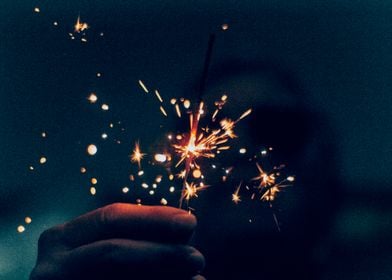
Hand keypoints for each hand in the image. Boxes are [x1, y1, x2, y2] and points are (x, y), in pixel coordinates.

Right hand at [30, 203, 204, 279]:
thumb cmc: (93, 270)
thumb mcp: (104, 247)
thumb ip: (137, 237)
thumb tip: (185, 228)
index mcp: (61, 238)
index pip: (112, 217)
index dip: (153, 218)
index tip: (190, 222)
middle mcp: (51, 265)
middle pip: (113, 250)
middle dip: (160, 253)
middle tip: (197, 258)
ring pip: (118, 279)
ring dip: (163, 277)